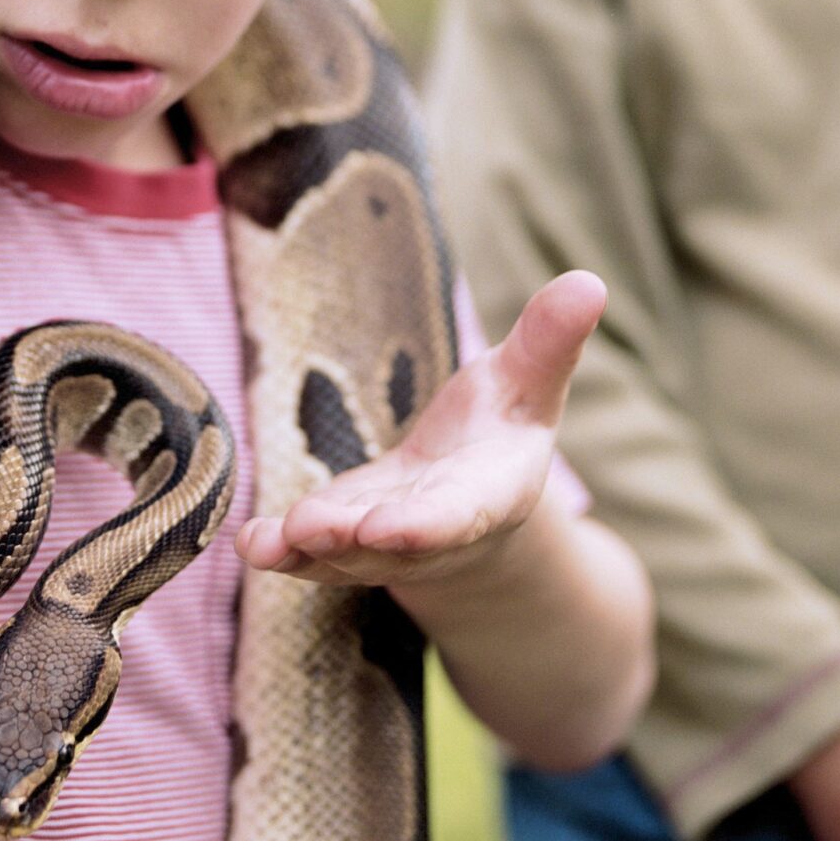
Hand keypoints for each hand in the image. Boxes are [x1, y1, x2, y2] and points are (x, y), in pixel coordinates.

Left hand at [234, 271, 604, 596]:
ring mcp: (383, 548)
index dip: (426, 525)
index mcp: (488, 496)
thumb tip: (590, 281)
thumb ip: (549, 341)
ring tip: (273, 538)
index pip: (457, 516)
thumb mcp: (527, 383)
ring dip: (309, 549)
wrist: (469, 498)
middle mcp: (434, 535)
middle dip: (357, 540)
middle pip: (394, 546)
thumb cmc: (499, 431)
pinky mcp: (342, 543)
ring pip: (345, 558)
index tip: (392, 525)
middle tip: (316, 527)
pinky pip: (311, 559)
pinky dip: (280, 554)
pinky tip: (250, 542)